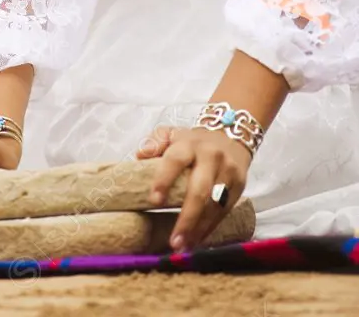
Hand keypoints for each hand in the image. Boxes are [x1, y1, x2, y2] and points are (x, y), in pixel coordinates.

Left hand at [137, 125, 252, 251]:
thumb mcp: (171, 133)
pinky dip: (210, 228)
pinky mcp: (239, 185)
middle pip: (199, 190)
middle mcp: (210, 157)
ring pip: (214, 205)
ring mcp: (228, 171)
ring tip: (183, 247)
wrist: (231, 134)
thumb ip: (155, 142)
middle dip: (187, 218)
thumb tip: (140, 155)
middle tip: (173, 241)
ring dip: (198, 229)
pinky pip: (224, 211)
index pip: (175, 160)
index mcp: (189, 143)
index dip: (164, 179)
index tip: (154, 201)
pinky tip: (197, 241)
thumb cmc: (192, 141)